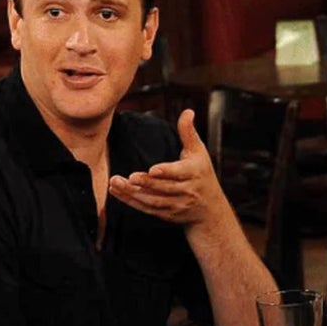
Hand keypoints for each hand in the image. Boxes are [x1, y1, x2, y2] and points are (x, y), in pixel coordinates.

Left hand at [108, 109, 228, 227]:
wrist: (210, 209)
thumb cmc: (202, 174)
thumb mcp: (199, 152)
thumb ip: (189, 132)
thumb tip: (188, 111)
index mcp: (194, 173)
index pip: (179, 173)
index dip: (166, 172)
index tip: (152, 170)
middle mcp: (186, 191)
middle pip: (164, 188)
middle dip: (146, 183)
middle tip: (129, 177)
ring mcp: (177, 205)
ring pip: (153, 201)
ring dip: (133, 193)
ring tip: (116, 183)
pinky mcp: (167, 214)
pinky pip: (147, 209)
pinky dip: (131, 202)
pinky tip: (117, 192)